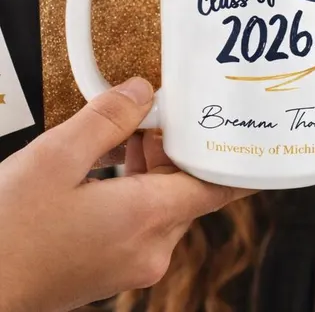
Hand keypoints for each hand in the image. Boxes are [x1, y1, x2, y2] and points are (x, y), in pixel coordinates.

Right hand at [0, 78, 252, 311]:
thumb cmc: (5, 236)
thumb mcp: (54, 158)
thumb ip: (106, 119)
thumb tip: (140, 93)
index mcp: (148, 218)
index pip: (219, 185)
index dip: (233, 156)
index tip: (243, 135)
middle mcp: (151, 248)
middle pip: (187, 187)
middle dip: (170, 150)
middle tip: (146, 120)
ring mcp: (131, 264)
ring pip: (162, 204)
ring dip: (148, 169)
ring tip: (116, 140)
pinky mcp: (111, 270)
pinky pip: (140, 223)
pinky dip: (131, 193)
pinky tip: (100, 171)